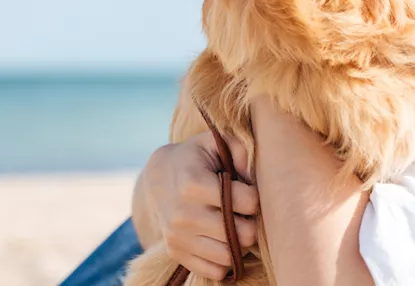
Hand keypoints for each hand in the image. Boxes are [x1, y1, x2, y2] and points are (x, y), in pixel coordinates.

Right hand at [133, 132, 259, 279]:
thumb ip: (240, 150)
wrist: (159, 177)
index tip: (248, 191)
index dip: (255, 197)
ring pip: (230, 256)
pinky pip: (213, 271)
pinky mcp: (176, 252)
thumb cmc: (195, 157)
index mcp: (194, 185)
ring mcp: (177, 237)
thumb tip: (253, 178)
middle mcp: (183, 215)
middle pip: (242, 233)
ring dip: (240, 243)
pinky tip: (223, 241)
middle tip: (245, 212)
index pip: (247, 202)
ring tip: (235, 225)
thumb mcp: (215, 142)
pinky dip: (224, 260)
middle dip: (251, 222)